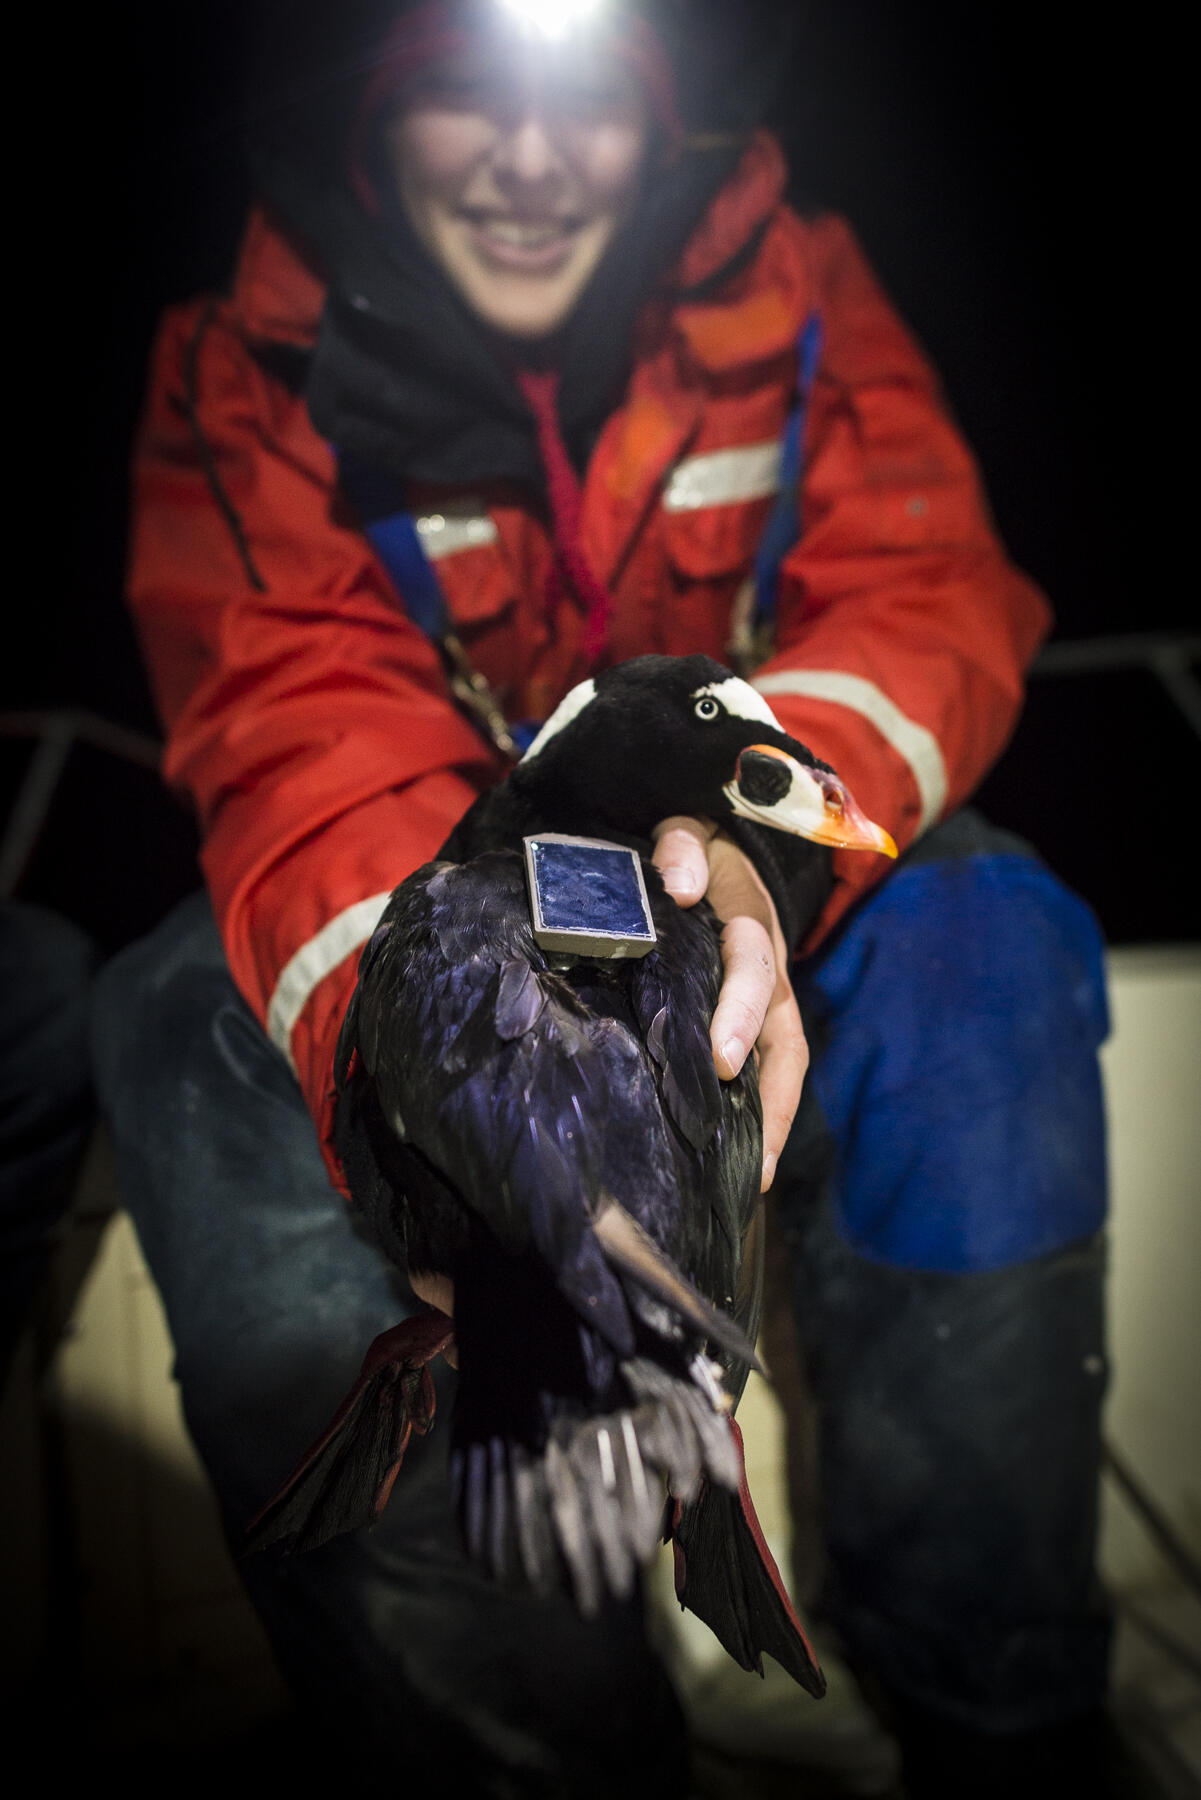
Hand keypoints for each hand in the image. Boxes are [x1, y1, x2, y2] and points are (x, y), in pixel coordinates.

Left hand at [652, 816, 808, 1190]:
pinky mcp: (753, 1026)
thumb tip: (679, 886)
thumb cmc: (687, 848)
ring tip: (755, 1180)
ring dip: (773, 1123)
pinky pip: (766, 1076)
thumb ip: (681, 848)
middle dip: (768, 1096)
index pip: (752, 968)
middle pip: (782, 1036)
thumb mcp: (686, 829)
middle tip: (747, 1153)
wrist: (710, 848)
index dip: (740, 1013)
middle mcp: (769, 970)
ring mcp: (766, 1002)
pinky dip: (760, 1121)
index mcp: (750, 922)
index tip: (720, 1061)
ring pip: (782, 1067)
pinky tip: (741, 1169)